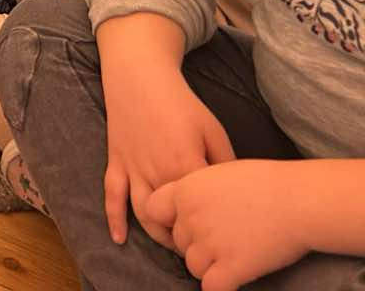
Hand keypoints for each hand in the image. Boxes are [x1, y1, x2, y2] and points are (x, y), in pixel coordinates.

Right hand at [102, 63, 234, 249]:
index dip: (212, 226)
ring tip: (172, 246)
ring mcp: (133, 170)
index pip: (200, 210)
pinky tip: (118, 238)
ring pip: (143, 213)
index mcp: (184, 166)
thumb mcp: (213, 131)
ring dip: (157, 235)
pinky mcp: (116, 163)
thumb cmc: (181, 103)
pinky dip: (114, 218)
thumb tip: (236, 191)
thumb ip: (225, 164)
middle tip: (200, 249)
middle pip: (171, 218)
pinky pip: (112, 195)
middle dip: (185, 238)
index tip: (224, 238)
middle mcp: (157, 173)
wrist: (140, 77)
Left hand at [148, 162, 309, 290]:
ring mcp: (209, 244)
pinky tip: (234, 278)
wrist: (298, 200)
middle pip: (178, 241)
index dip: (168, 219)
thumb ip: (197, 190)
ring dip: (209, 265)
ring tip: (232, 254)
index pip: (153, 211)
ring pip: (192, 266)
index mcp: (184, 190)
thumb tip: (188, 205)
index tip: (186, 222)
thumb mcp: (219, 171)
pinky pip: (212, 287)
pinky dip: (221, 286)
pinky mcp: (231, 267)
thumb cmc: (265, 182)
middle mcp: (190, 217)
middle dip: (195, 243)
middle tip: (223, 238)